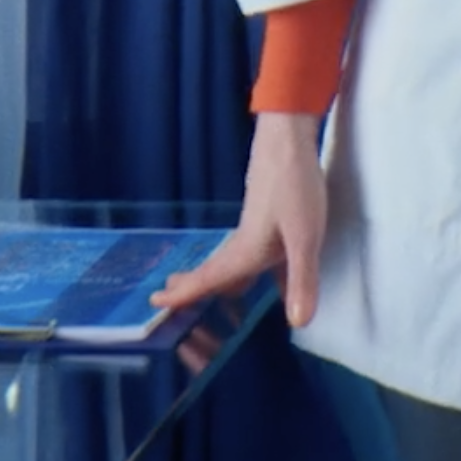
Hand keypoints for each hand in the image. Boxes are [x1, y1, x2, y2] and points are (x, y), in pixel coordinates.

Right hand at [151, 110, 326, 325]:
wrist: (289, 137)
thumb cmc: (294, 185)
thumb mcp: (305, 236)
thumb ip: (302, 279)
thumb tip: (298, 323)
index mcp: (247, 251)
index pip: (211, 278)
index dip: (186, 293)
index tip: (155, 301)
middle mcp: (246, 241)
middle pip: (216, 271)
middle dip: (195, 286)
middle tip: (167, 297)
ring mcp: (257, 227)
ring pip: (234, 261)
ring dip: (220, 277)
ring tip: (213, 291)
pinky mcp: (271, 217)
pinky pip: (255, 253)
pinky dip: (252, 269)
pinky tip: (271, 277)